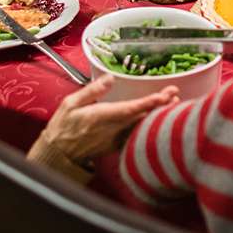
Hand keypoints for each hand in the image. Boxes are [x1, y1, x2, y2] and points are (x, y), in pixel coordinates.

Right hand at [41, 75, 178, 163]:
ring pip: (142, 127)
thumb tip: (110, 78)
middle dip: (160, 105)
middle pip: (143, 117)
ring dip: (158, 115)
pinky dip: (148, 126)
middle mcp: (113, 129)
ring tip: (171, 103)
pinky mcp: (117, 146)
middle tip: (174, 94)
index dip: (151, 102)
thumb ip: (92, 90)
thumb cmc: (63, 127)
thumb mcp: (71, 103)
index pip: (132, 109)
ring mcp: (116, 139)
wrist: (58, 154)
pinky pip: (136, 135)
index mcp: (103, 116)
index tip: (165, 95)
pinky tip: (156, 118)